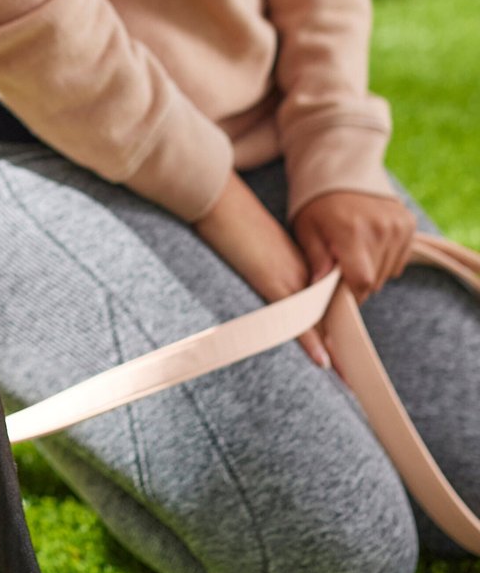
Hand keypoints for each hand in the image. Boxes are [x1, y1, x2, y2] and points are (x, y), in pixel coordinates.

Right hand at [195, 172, 330, 368]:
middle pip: (328, 314)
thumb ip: (266, 261)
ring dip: (333, 350)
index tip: (345, 351)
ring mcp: (287, 273)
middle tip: (357, 376)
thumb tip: (264, 275)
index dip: (335, 327)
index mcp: (297, 260)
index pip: (323, 300)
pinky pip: (294, 314)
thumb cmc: (227, 214)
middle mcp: (300, 268)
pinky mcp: (268, 277)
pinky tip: (322, 359)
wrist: (216, 193)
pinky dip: (308, 339)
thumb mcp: (254, 242)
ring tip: (348, 379)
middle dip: (342, 346)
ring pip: (318, 318)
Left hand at [293, 191, 416, 304]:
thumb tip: (319, 288)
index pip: (362, 281)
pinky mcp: (408, 223)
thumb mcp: (306, 229)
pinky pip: (399, 260)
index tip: (338, 295)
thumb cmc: (315, 203)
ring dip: (371, 270)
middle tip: (340, 268)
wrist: (339, 168)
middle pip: (375, 279)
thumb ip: (316, 259)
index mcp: (352, 231)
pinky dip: (384, 259)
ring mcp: (398, 225)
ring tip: (352, 253)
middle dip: (356, 281)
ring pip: (387, 272)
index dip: (350, 294)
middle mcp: (380, 229)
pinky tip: (367, 245)